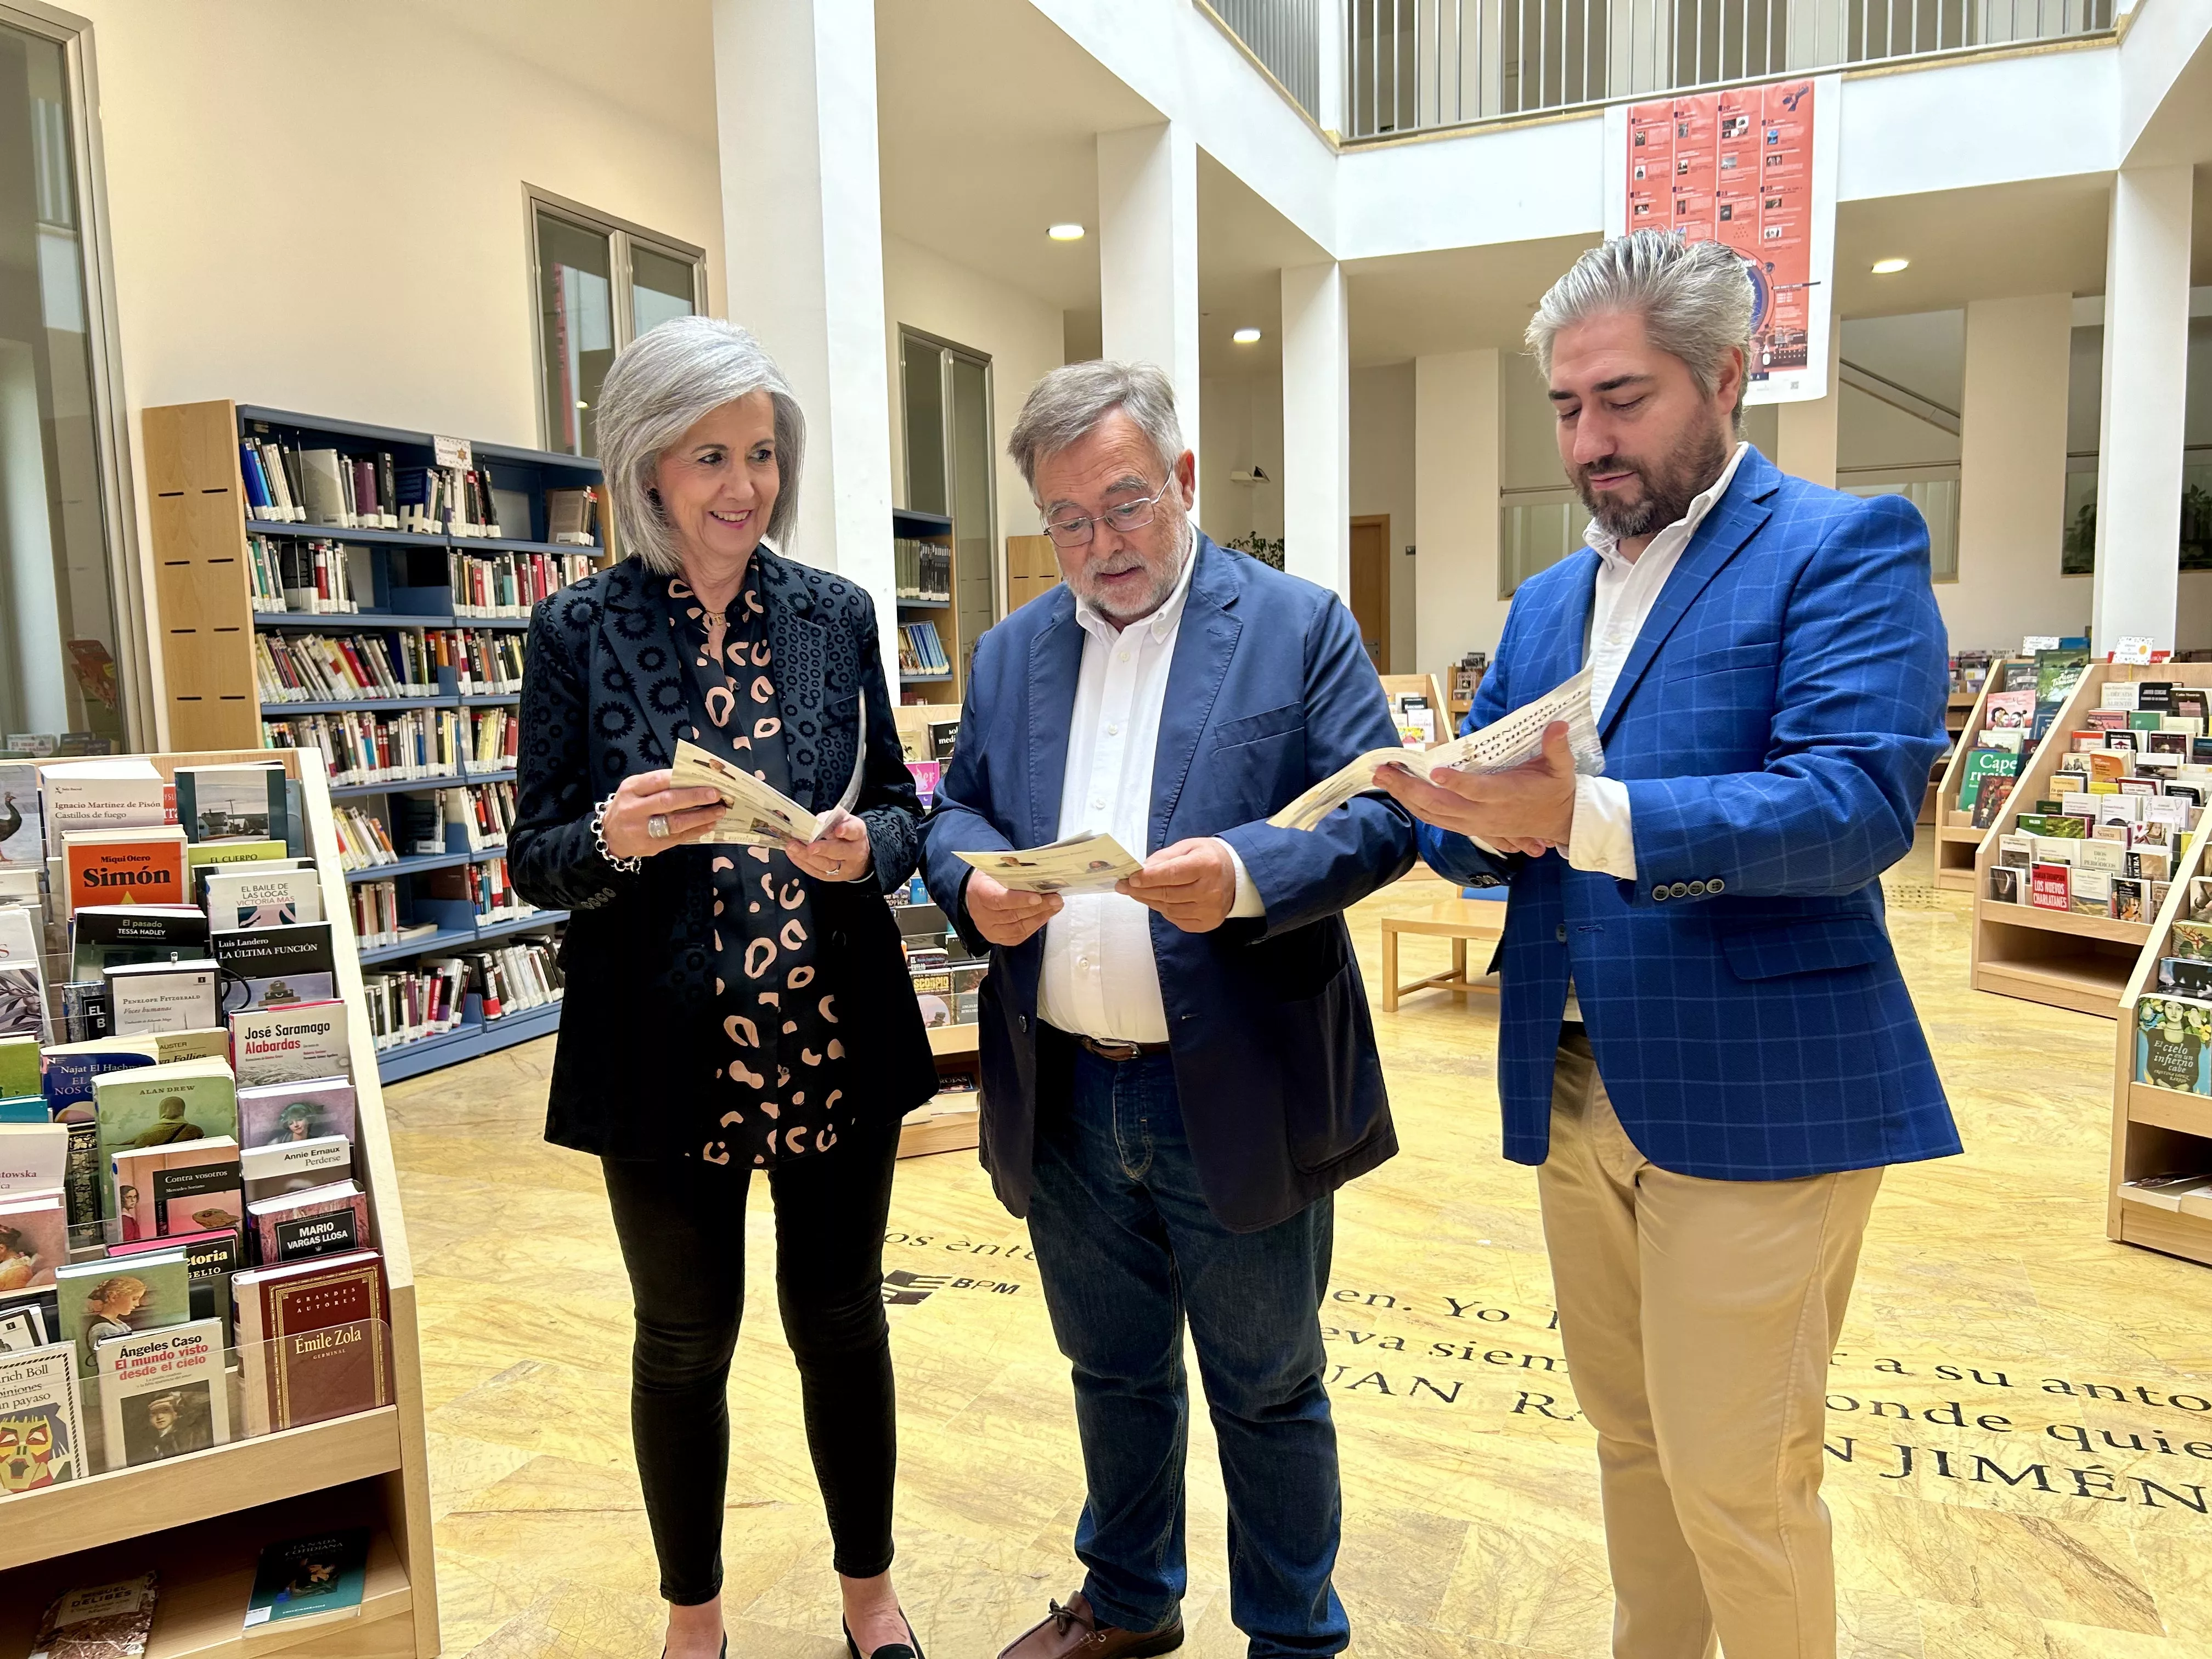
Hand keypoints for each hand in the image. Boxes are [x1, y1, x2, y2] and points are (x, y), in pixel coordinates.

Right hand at [601, 769, 723, 859]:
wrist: (609, 836)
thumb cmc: (628, 806)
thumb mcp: (634, 790)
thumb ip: (657, 784)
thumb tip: (692, 780)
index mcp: (631, 789)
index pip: (657, 780)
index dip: (682, 779)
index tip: (703, 778)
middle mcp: (634, 809)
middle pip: (668, 801)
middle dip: (695, 797)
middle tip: (715, 795)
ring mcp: (642, 829)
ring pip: (675, 822)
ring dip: (700, 816)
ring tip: (718, 811)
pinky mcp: (651, 845)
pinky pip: (677, 837)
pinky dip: (696, 831)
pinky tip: (709, 825)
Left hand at [783, 810, 873, 882]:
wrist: (856, 858)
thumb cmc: (846, 835)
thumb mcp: (844, 822)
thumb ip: (831, 819)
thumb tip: (815, 821)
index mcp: (858, 835)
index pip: (855, 831)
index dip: (847, 830)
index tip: (838, 830)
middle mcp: (853, 853)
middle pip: (839, 852)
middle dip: (824, 849)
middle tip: (810, 846)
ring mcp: (843, 868)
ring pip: (826, 865)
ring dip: (807, 856)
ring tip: (792, 847)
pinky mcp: (831, 877)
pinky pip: (815, 871)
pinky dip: (802, 863)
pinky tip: (792, 854)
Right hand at [965, 869, 1060, 947]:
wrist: (978, 894)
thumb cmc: (991, 879)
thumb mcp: (998, 870)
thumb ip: (1015, 874)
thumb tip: (1040, 876)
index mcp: (979, 892)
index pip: (998, 899)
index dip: (1019, 899)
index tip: (1038, 896)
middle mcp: (982, 914)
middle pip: (1012, 914)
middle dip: (1038, 907)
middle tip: (1056, 899)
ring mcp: (989, 929)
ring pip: (1018, 927)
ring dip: (1040, 916)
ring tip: (1055, 906)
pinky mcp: (999, 938)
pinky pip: (1020, 935)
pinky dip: (1036, 925)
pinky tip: (1046, 915)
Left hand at [1117, 837, 1236, 932]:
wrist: (1236, 875)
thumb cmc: (1209, 857)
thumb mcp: (1188, 847)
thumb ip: (1163, 858)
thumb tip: (1140, 870)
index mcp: (1206, 865)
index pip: (1171, 874)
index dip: (1148, 878)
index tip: (1130, 878)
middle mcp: (1210, 890)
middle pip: (1167, 894)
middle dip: (1141, 890)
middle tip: (1124, 887)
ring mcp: (1210, 910)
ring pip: (1169, 909)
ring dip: (1150, 901)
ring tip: (1138, 893)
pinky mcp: (1208, 923)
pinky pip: (1177, 920)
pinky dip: (1164, 911)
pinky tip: (1159, 901)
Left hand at [1373, 721, 1575, 856]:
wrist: (1558, 822)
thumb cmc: (1556, 790)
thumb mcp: (1561, 768)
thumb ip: (1557, 747)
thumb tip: (1558, 725)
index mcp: (1504, 795)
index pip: (1476, 790)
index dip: (1456, 782)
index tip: (1434, 770)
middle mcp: (1483, 813)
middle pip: (1440, 804)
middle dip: (1408, 788)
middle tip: (1383, 771)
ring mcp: (1473, 823)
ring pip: (1432, 814)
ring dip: (1405, 796)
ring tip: (1382, 779)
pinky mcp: (1468, 827)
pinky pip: (1436, 819)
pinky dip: (1415, 806)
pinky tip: (1400, 793)